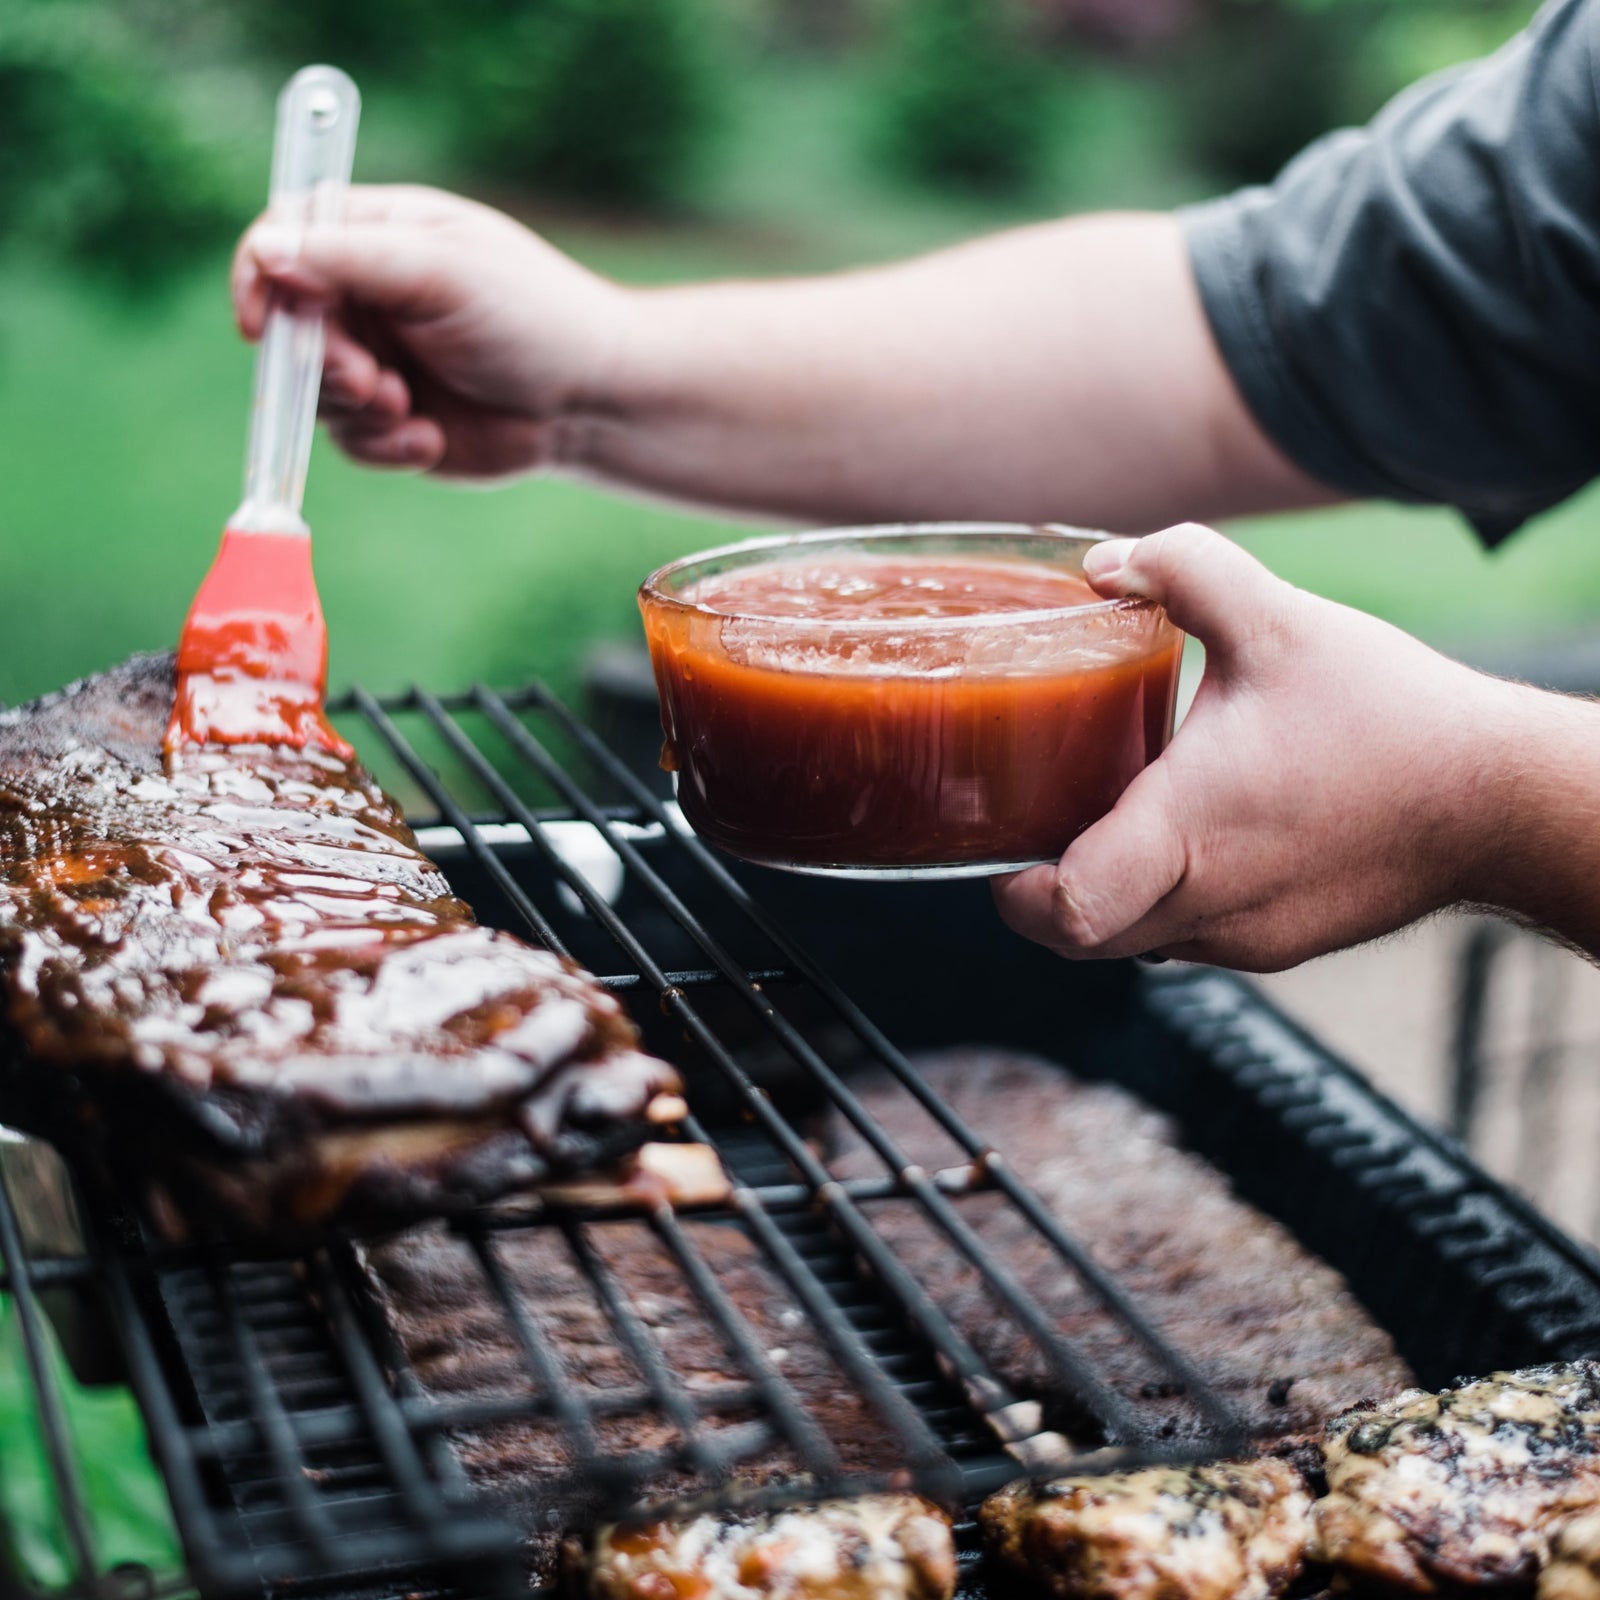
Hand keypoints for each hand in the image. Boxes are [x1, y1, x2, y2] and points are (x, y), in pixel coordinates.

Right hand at [231, 185, 629, 478]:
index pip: (282, 238)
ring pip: (312, 391)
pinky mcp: (395, 422)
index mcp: (375, 235)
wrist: (592, 402)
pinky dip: (383, 448)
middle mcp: (368, 296)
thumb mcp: (441, 272)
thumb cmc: (533, 318)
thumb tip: (266, 252)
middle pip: (288, 325)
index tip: (263, 324)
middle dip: (321, 361)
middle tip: (371, 381)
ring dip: (354, 408)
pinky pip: (351, 442)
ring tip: (408, 408)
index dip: (260, 278)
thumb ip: (351, 259)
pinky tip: (431, 441)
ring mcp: (378, 360)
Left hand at [992, 524, 1520, 970]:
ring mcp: (1245, 940)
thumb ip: (1184, 569)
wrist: (1501, 801)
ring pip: (1133, 943)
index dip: (1015, 893)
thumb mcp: (1280, 619)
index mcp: (1188, 832)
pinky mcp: (1278, 948)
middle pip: (1082, 939)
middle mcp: (1207, 905)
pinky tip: (1186, 835)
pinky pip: (1186, 938)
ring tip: (1111, 819)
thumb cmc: (1392, 716)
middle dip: (1045, 892)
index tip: (1002, 850)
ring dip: (1106, 894)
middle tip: (1038, 825)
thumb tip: (1102, 562)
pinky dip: (1162, 899)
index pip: (1067, 911)